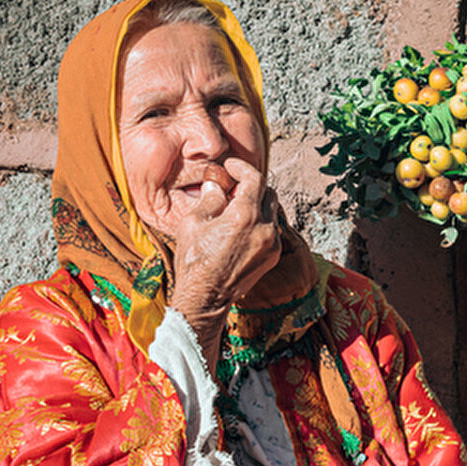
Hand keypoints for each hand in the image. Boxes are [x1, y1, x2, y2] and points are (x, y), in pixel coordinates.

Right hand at [169, 157, 281, 345]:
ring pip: (272, 211)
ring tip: (234, 209)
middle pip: (268, 192)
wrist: (205, 298)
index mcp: (246, 216)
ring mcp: (272, 243)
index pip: (255, 179)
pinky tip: (240, 228)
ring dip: (257, 204)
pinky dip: (260, 222)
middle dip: (251, 186)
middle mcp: (265, 228)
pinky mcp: (273, 256)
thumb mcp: (193, 223)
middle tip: (231, 188)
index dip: (242, 167)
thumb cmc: (194, 262)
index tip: (231, 166)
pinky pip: (272, 229)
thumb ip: (210, 199)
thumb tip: (217, 186)